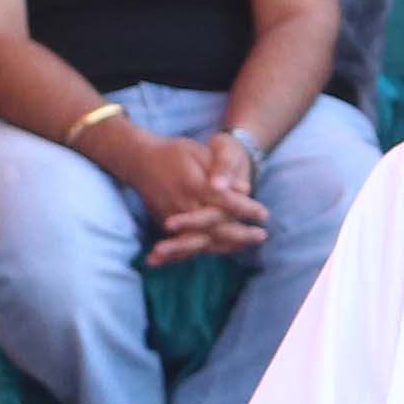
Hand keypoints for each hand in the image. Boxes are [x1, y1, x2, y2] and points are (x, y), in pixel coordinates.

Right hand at [133, 129, 268, 263]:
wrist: (139, 160)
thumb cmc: (174, 152)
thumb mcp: (199, 151)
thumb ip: (221, 170)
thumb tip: (244, 189)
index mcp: (193, 183)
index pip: (225, 201)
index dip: (246, 209)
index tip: (264, 213)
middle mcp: (183, 204)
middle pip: (216, 226)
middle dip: (240, 233)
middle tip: (262, 235)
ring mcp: (173, 217)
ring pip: (202, 239)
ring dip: (226, 245)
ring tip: (246, 246)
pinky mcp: (165, 225)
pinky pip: (186, 244)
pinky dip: (206, 249)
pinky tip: (222, 251)